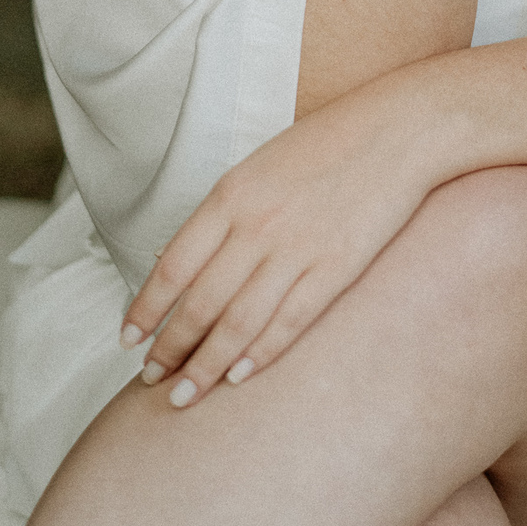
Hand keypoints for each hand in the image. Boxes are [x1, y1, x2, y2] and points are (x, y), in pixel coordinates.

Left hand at [120, 86, 434, 408]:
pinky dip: (259, 355)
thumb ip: (220, 213)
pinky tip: (239, 377)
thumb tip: (171, 259)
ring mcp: (297, 250)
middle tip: (152, 378)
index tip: (128, 339)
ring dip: (205, 365)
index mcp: (232, 194)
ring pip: (238, 324)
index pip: (173, 266)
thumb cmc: (326, 143)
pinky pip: (288, 323)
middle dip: (170, 348)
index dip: (146, 309)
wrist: (398, 130)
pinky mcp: (335, 269)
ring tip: (183, 395)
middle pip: (200, 303)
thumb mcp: (259, 165)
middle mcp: (257, 226)